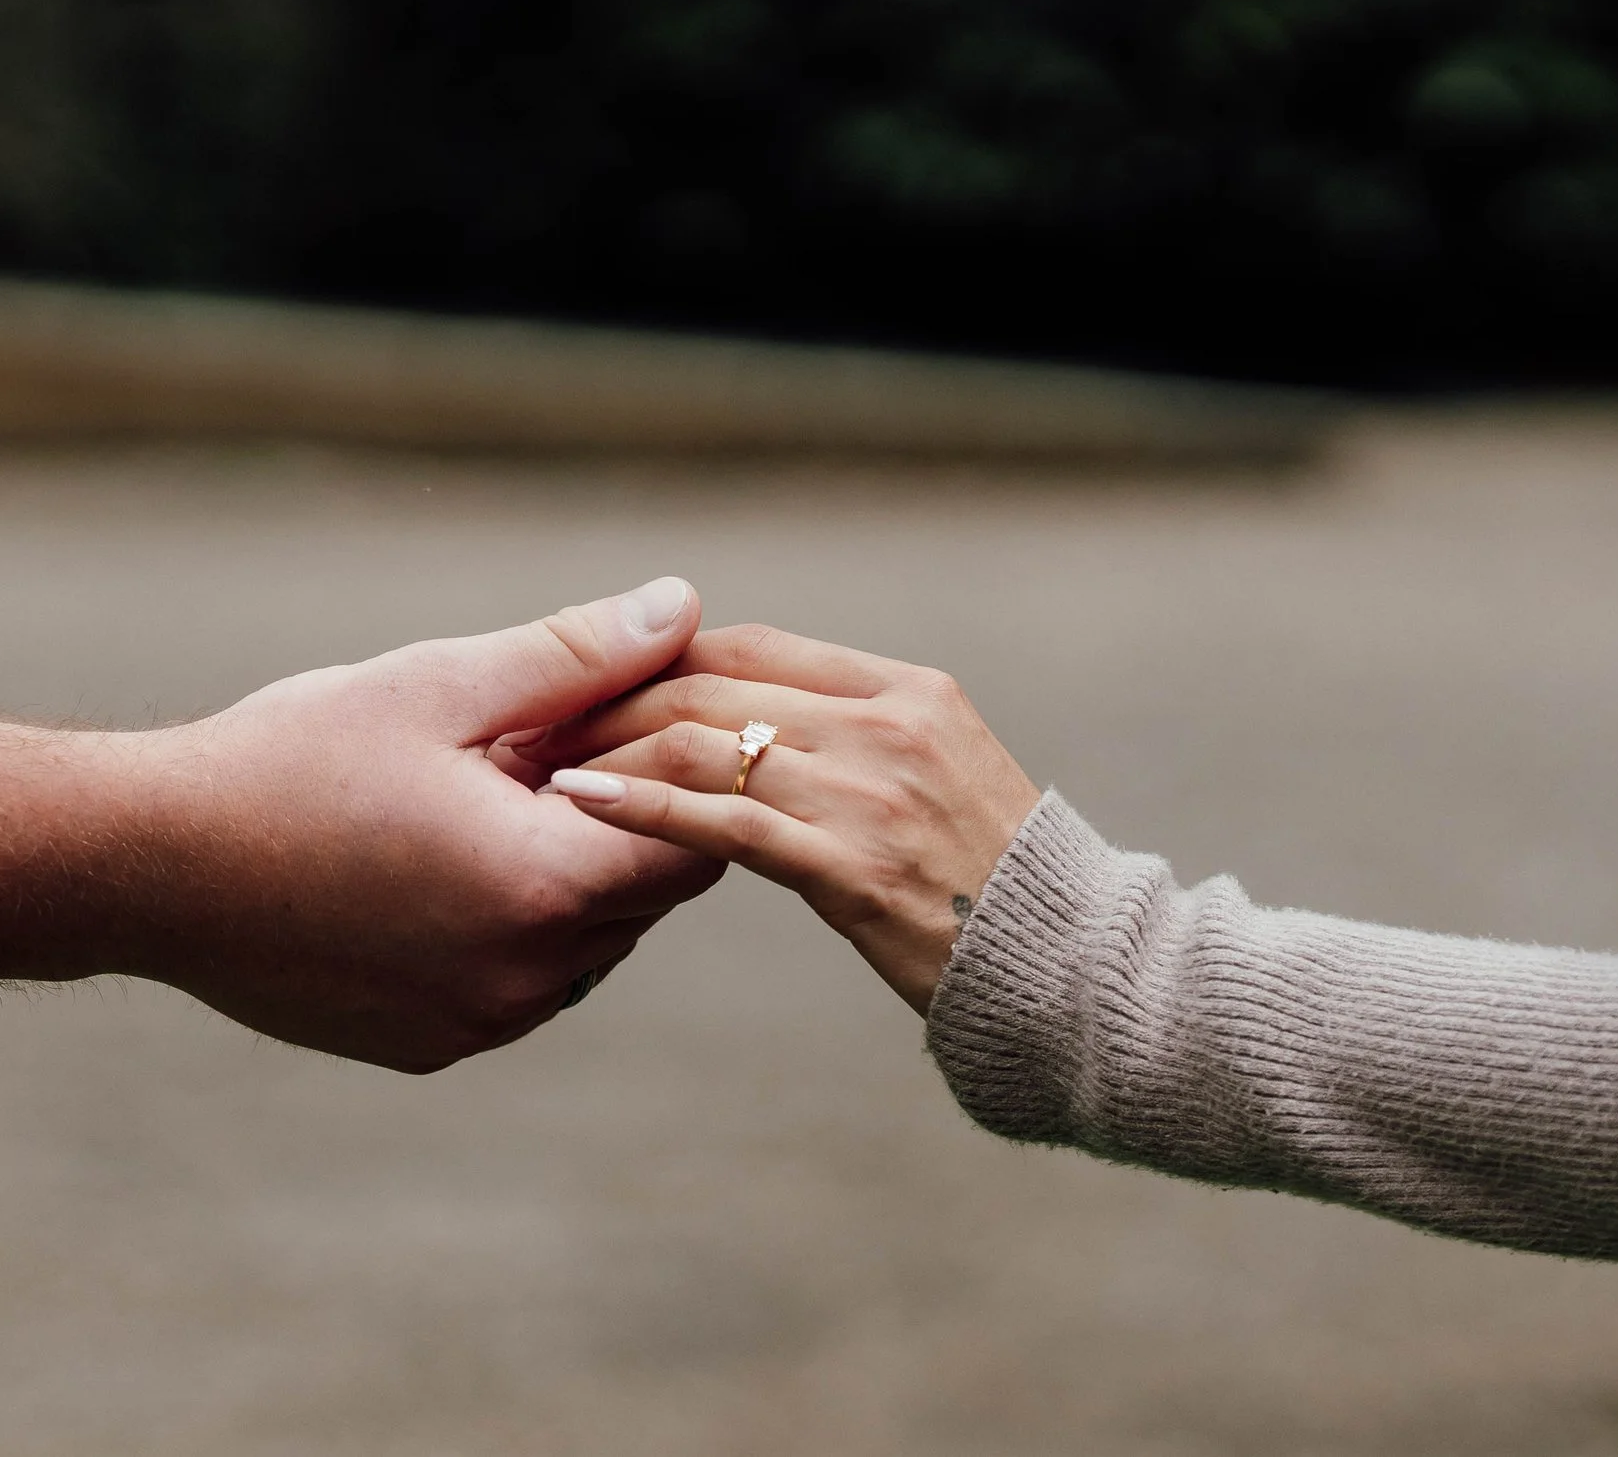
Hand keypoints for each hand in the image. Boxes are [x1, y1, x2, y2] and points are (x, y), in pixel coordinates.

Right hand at [107, 578, 727, 1071]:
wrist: (144, 866)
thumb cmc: (288, 760)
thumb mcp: (438, 685)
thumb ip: (576, 655)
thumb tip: (683, 606)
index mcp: (545, 887)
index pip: (697, 836)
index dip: (676, 769)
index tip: (620, 719)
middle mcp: (527, 978)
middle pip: (647, 892)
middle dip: (620, 817)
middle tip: (540, 748)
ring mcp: (479, 1025)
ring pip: (589, 942)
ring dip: (565, 875)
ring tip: (478, 803)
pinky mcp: (430, 1048)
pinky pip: (519, 983)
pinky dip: (508, 927)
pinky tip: (433, 866)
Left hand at [526, 625, 1039, 1013]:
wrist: (1074, 972)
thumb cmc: (995, 886)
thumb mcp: (940, 778)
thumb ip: (861, 741)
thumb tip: (769, 727)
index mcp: (908, 692)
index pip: (757, 645)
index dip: (666, 655)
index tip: (599, 683)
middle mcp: (889, 725)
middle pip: (717, 684)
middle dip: (617, 699)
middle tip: (543, 722)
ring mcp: (873, 793)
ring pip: (708, 744)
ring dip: (611, 749)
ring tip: (545, 762)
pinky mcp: (853, 866)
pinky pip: (722, 824)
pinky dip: (642, 807)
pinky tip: (586, 804)